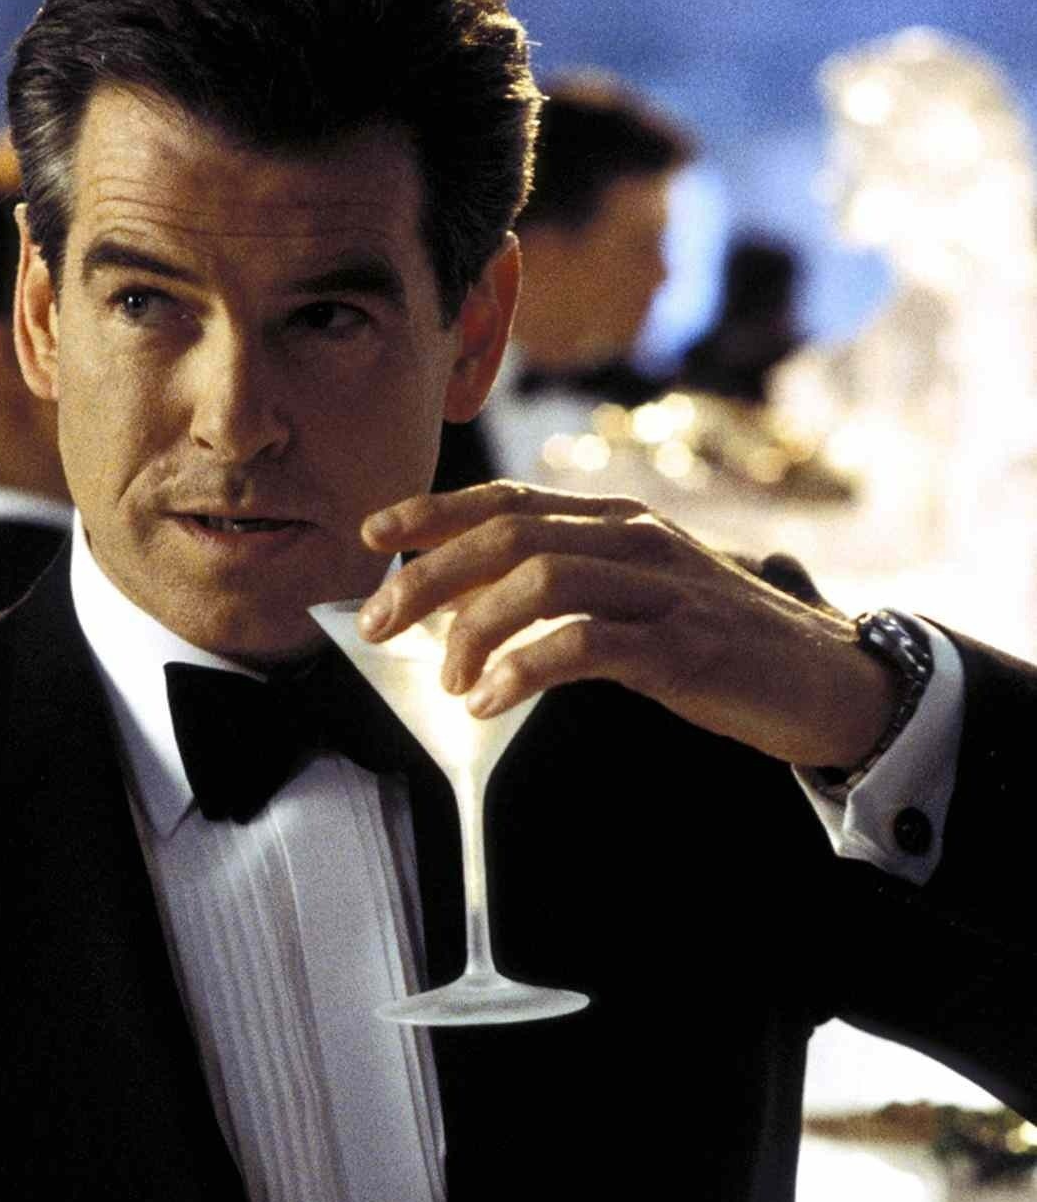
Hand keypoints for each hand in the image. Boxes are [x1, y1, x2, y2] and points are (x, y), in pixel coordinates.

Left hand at [357, 482, 897, 770]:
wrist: (828, 680)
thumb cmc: (718, 644)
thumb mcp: (637, 599)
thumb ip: (565, 592)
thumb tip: (463, 611)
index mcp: (618, 522)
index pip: (509, 500)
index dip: (433, 513)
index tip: (372, 536)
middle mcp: (635, 539)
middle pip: (508, 535)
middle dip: (428, 577)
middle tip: (376, 624)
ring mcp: (662, 589)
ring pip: (540, 579)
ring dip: (474, 629)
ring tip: (449, 681)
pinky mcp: (682, 646)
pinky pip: (585, 644)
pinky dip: (523, 669)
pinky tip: (488, 700)